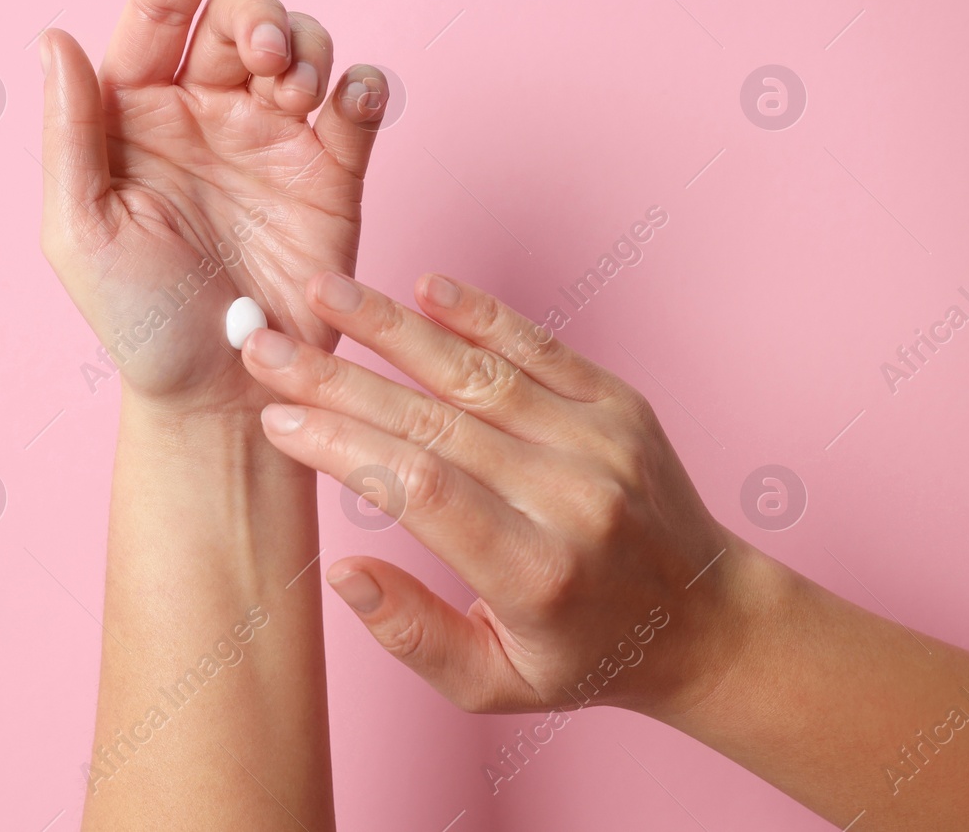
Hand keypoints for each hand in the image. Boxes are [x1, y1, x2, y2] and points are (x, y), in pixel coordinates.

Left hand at [40, 0, 389, 409]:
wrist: (222, 394)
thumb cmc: (138, 322)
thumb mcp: (80, 230)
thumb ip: (70, 132)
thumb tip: (52, 36)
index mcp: (137, 117)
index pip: (159, 14)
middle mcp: (207, 116)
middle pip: (242, 18)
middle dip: (261, 17)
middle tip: (269, 63)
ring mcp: (272, 142)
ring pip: (305, 47)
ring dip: (311, 46)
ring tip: (299, 92)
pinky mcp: (332, 175)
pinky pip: (359, 105)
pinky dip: (366, 87)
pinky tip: (353, 102)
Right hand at [240, 270, 757, 717]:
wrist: (705, 618)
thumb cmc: (585, 654)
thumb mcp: (494, 684)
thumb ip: (413, 635)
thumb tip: (342, 569)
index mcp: (535, 572)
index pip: (417, 488)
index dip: (340, 447)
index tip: (276, 420)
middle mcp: (571, 498)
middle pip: (431, 421)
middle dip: (334, 378)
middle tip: (263, 346)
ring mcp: (599, 443)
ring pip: (475, 371)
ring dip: (389, 326)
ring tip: (321, 292)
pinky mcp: (617, 403)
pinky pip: (538, 347)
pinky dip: (478, 313)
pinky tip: (423, 286)